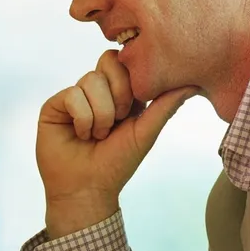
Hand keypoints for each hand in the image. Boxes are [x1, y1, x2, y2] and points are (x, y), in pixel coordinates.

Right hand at [37, 50, 194, 236]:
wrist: (87, 189)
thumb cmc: (116, 165)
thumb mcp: (146, 132)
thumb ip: (166, 105)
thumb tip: (194, 83)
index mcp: (120, 93)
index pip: (126, 62)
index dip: (131, 80)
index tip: (133, 109)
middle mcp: (96, 91)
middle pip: (108, 61)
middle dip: (118, 94)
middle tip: (117, 122)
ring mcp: (75, 96)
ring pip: (90, 80)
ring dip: (100, 114)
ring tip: (98, 135)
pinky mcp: (55, 105)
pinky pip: (72, 94)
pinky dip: (83, 119)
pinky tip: (81, 135)